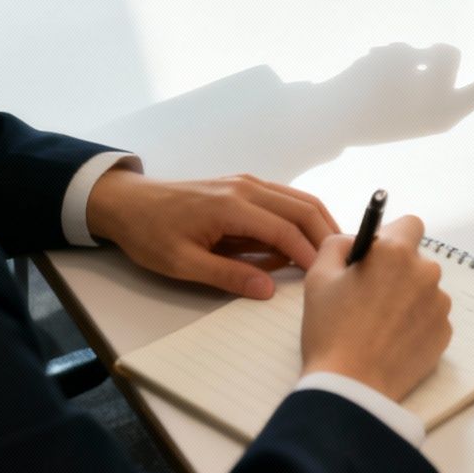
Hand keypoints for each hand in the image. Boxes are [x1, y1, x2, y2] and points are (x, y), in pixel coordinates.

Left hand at [86, 170, 338, 298]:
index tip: (325, 276)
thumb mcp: (182, 264)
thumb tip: (268, 290)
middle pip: (303, 208)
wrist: (129, 202)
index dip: (308, 253)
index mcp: (232, 206)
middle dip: (326, 235)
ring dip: (319, 223)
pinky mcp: (246, 185)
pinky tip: (308, 238)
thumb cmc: (151, 235)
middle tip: (344, 263)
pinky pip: (285, 198)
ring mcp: (248, 182)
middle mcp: (247, 187)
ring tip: (334, 252)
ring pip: (299, 199)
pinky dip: (304, 216)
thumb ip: (227, 276)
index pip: (285, 229)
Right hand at [301, 215, 452, 399]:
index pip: (410, 225)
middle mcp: (425, 273)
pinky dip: (416, 324)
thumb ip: (338, 244)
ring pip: (424, 290)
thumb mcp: (318, 276)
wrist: (350, 386)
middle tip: (369, 296)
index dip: (392, 237)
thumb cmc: (330, 330)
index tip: (378, 255)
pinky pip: (431, 317)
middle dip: (397, 271)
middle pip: (416, 260)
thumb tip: (356, 240)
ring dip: (407, 298)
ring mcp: (439, 304)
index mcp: (395, 253)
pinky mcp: (444, 332)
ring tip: (378, 324)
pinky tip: (391, 340)